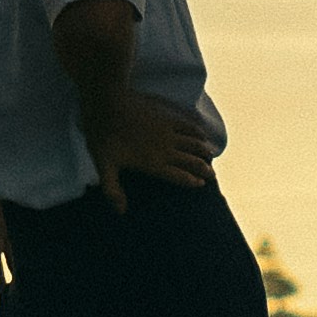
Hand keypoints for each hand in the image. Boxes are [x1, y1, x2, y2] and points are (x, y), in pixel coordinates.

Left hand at [85, 95, 217, 202]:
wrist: (108, 104)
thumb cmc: (103, 136)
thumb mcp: (104, 166)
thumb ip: (112, 190)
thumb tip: (121, 212)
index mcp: (152, 163)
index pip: (178, 175)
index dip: (191, 181)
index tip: (201, 184)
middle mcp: (165, 149)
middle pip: (191, 161)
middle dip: (204, 169)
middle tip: (213, 175)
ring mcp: (168, 132)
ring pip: (193, 143)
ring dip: (204, 151)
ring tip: (211, 156)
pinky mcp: (166, 117)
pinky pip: (187, 126)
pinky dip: (197, 131)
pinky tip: (202, 134)